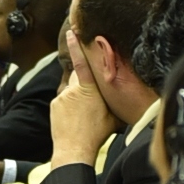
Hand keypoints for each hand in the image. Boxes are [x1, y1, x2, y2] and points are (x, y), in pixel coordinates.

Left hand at [49, 40, 117, 166]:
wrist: (74, 151)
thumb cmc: (97, 135)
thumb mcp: (113, 116)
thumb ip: (116, 100)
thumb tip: (129, 96)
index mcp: (89, 88)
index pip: (82, 62)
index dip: (77, 46)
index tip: (72, 32)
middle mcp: (73, 89)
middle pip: (78, 76)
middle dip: (84, 81)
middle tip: (91, 97)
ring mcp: (62, 97)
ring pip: (70, 89)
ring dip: (76, 96)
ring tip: (83, 114)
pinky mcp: (54, 105)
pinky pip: (63, 100)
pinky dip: (68, 105)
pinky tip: (74, 118)